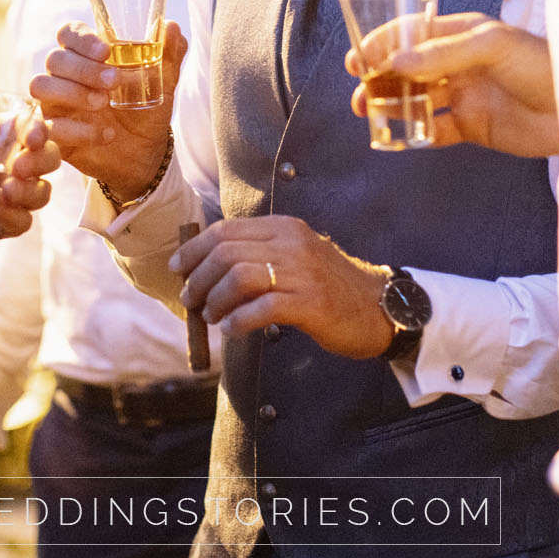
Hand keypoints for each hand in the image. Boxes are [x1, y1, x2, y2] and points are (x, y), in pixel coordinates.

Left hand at [0, 112, 58, 256]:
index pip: (32, 125)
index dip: (40, 128)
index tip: (32, 136)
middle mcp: (11, 162)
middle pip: (49, 157)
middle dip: (43, 160)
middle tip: (19, 166)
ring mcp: (8, 193)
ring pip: (42, 192)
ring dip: (31, 190)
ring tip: (7, 189)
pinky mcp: (0, 221)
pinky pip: (22, 221)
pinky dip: (14, 215)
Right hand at [30, 21, 184, 204]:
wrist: (145, 153)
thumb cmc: (146, 109)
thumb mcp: (163, 82)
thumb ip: (168, 54)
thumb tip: (172, 26)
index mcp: (87, 55)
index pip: (69, 33)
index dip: (82, 38)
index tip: (106, 51)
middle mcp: (65, 76)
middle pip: (55, 58)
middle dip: (83, 69)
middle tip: (113, 82)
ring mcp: (55, 103)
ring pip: (41, 86)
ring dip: (72, 93)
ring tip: (103, 103)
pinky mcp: (53, 132)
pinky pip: (50, 125)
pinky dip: (78, 130)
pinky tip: (107, 134)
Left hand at [172, 215, 393, 359]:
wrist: (379, 307)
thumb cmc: (330, 287)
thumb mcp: (295, 257)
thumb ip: (258, 256)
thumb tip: (206, 269)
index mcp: (284, 227)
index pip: (226, 230)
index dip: (195, 250)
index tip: (179, 269)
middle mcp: (292, 243)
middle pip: (226, 253)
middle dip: (199, 279)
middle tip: (191, 301)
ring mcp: (303, 272)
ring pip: (239, 277)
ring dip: (215, 300)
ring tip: (212, 317)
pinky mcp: (312, 302)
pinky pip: (263, 308)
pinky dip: (239, 320)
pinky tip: (232, 330)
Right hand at [347, 12, 558, 158]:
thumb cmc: (543, 64)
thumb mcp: (492, 46)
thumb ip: (443, 52)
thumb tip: (397, 60)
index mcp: (463, 34)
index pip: (413, 33)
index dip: (383, 43)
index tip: (359, 57)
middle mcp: (459, 63)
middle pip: (408, 67)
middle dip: (380, 74)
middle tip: (358, 85)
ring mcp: (465, 95)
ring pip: (416, 98)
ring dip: (390, 102)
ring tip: (366, 109)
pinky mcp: (472, 126)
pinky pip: (433, 129)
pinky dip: (413, 132)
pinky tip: (396, 135)